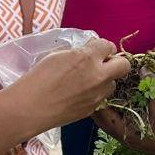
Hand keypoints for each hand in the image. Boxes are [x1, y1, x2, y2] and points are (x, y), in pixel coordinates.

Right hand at [13, 36, 131, 127]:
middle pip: (124, 66)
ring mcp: (97, 95)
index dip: (101, 47)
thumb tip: (88, 52)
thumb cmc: (37, 78)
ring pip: (112, 83)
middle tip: (101, 64)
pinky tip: (77, 94)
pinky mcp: (93, 109)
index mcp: (88, 58)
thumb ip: (78, 53)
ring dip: (104, 79)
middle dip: (115, 62)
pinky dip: (94, 93)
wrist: (30, 108)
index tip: (94, 49)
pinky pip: (100, 97)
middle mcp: (98, 76)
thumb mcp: (57, 55)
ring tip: (86, 81)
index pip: (108, 45)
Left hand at [95, 90, 154, 154]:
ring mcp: (132, 134)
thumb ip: (153, 85)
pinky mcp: (140, 131)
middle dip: (100, 101)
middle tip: (97, 84)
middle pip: (104, 117)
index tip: (95, 84)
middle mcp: (126, 135)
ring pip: (113, 117)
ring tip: (107, 87)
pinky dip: (121, 106)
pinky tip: (123, 94)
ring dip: (110, 104)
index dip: (98, 99)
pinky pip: (123, 117)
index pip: (103, 116)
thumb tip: (143, 67)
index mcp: (126, 132)